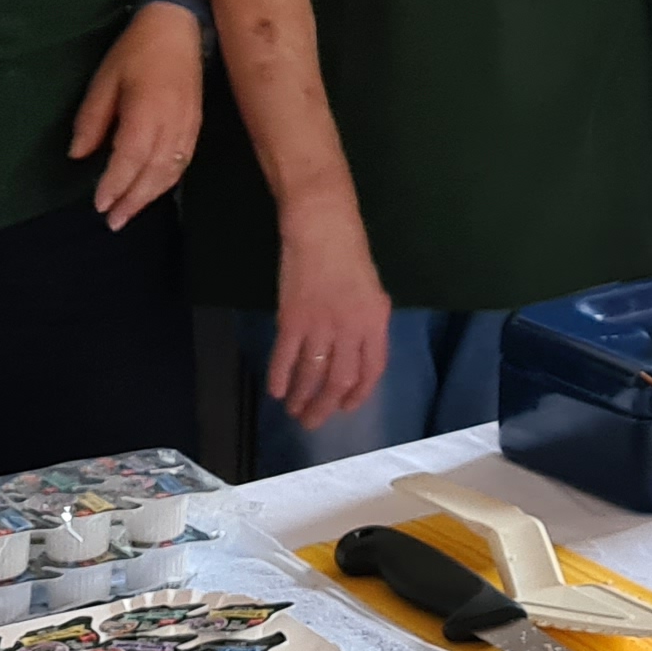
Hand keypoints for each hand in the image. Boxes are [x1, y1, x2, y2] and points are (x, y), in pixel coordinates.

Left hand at [71, 0, 203, 226]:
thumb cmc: (135, 51)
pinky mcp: (196, 124)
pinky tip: (154, 189)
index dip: (115, 185)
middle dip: (132, 200)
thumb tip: (79, 155)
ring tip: (130, 212)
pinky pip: (183, 161)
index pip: (130, 159)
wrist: (178, 26)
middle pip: (153, 173)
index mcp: (146, 113)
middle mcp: (172, 125)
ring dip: (150, 196)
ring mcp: (189, 126)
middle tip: (113, 222)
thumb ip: (92, 120)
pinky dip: (167, 181)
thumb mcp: (104, 81)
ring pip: (171, 171)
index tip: (99, 204)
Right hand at [270, 200, 393, 432]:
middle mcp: (351, 329)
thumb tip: (354, 355)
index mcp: (375, 322)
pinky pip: (286, 358)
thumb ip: (365, 325)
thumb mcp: (371, 291)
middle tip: (312, 422)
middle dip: (325, 407)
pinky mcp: (292, 319)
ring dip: (301, 397)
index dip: (359, 394)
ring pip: (311, 374)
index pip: (372, 370)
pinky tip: (275, 391)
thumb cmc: (349, 255)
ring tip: (293, 410)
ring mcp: (321, 325)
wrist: (322, 228)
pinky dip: (279, 377)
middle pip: (340, 380)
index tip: (346, 408)